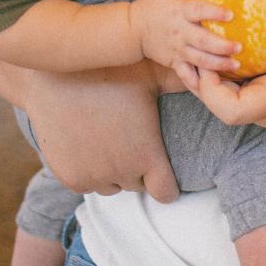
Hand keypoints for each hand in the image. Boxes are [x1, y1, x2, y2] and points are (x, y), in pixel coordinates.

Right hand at [25, 62, 181, 201]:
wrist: (55, 78)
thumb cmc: (110, 73)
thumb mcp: (152, 75)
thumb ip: (182, 82)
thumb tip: (210, 79)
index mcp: (147, 155)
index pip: (166, 193)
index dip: (167, 183)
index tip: (163, 169)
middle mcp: (122, 173)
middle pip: (138, 185)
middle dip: (138, 169)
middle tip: (132, 140)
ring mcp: (93, 178)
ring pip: (112, 186)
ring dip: (114, 171)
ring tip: (110, 138)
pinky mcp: (70, 179)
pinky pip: (88, 183)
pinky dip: (90, 170)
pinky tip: (89, 142)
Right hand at [129, 0, 241, 77]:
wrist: (132, 31)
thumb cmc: (152, 6)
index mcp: (179, 12)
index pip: (198, 11)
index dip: (214, 12)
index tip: (230, 14)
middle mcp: (179, 32)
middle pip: (202, 40)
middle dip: (221, 45)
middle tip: (239, 47)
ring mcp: (177, 49)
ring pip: (199, 59)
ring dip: (218, 64)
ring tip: (236, 65)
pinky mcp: (174, 62)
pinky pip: (187, 74)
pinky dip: (199, 80)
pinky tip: (215, 84)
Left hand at [182, 0, 265, 134]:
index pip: (231, 111)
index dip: (209, 90)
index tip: (206, 61)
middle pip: (220, 107)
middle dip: (201, 81)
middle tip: (195, 46)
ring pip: (228, 103)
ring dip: (213, 79)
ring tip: (204, 47)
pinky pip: (241, 96)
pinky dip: (228, 79)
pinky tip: (227, 53)